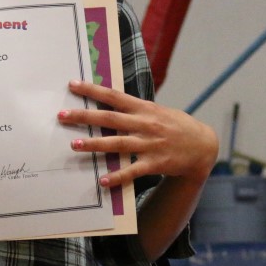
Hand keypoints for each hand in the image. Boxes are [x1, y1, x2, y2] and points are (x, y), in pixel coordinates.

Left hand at [58, 80, 216, 189]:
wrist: (203, 145)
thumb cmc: (176, 126)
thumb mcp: (157, 111)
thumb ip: (135, 108)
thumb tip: (110, 100)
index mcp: (143, 109)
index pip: (113, 96)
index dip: (92, 90)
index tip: (72, 85)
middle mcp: (144, 124)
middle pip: (109, 118)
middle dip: (84, 117)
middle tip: (62, 117)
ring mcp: (149, 144)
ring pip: (117, 143)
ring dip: (95, 144)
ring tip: (74, 145)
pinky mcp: (155, 163)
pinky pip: (133, 171)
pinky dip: (118, 176)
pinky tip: (103, 180)